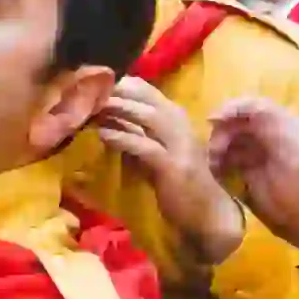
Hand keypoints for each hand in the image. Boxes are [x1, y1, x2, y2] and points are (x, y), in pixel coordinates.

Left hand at [97, 77, 243, 262]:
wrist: (206, 212)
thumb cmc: (178, 181)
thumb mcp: (156, 150)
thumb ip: (138, 132)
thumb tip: (107, 118)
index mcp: (176, 118)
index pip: (149, 90)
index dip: (123, 86)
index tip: (98, 87)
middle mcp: (181, 125)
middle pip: (148, 98)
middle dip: (118, 93)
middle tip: (92, 95)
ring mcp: (180, 144)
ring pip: (149, 116)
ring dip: (121, 110)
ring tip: (97, 109)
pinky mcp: (173, 165)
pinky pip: (145, 146)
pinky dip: (123, 138)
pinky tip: (104, 135)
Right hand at [208, 98, 298, 257]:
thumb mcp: (293, 154)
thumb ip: (270, 127)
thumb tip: (238, 111)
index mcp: (287, 126)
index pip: (254, 106)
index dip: (232, 108)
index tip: (213, 121)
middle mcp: (272, 136)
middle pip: (238, 122)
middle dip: (222, 133)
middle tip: (213, 152)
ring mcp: (260, 154)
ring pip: (230, 140)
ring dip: (218, 149)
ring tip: (214, 165)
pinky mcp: (250, 171)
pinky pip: (228, 158)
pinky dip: (220, 163)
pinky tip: (217, 173)